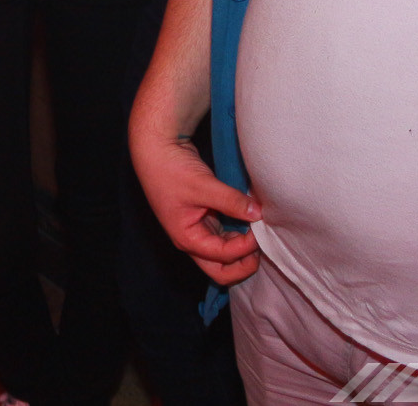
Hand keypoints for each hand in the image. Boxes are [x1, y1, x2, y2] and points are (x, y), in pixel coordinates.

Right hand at [129, 127, 261, 283]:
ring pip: (225, 254)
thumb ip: (231, 201)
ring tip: (258, 231)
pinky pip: (224, 235)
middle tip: (261, 246)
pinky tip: (250, 220)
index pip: (222, 257)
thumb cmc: (171, 168)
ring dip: (243, 249)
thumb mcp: (203, 185)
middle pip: (221, 270)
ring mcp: (198, 229)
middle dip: (243, 265)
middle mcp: (192, 239)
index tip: (258, 228)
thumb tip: (258, 214)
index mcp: (187, 238)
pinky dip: (239, 234)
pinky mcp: (203, 216)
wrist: (156, 148)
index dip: (244, 247)